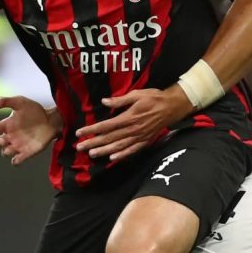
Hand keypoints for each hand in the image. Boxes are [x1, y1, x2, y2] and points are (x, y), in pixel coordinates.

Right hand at [0, 96, 59, 165]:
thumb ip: (5, 101)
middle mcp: (10, 136)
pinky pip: (16, 161)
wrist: (52, 120)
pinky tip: (17, 158)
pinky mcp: (27, 152)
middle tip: (3, 138)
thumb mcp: (20, 102)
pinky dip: (15, 161)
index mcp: (7, 125)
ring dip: (6, 151)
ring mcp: (18, 145)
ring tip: (12, 146)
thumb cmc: (35, 110)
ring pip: (5, 152)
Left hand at [75, 87, 193, 160]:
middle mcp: (132, 129)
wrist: (172, 107)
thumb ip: (120, 100)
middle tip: (79, 147)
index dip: (91, 130)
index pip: (105, 126)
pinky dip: (122, 155)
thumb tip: (104, 101)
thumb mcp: (137, 94)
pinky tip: (113, 158)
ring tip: (92, 154)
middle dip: (93, 142)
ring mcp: (139, 137)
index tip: (80, 133)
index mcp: (129, 117)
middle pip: (109, 138)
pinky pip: (132, 150)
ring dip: (104, 151)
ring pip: (118, 146)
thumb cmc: (154, 98)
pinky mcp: (145, 141)